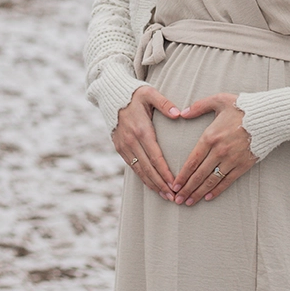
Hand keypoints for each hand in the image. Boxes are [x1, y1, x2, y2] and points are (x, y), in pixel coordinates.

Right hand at [113, 86, 180, 200]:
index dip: (165, 173)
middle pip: (148, 168)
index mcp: (141, 130)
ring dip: (152, 185)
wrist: (111, 94)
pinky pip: (132, 166)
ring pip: (139, 170)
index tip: (175, 184)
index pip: (155, 157)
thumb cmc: (135, 93)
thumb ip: (165, 104)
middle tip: (174, 197)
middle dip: (161, 184)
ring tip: (165, 196)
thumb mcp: (150, 93)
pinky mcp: (119, 148)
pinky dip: (142, 178)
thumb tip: (179, 114)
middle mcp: (131, 141)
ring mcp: (123, 146)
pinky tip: (152, 185)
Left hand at [173, 93, 256, 205]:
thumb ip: (199, 106)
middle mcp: (219, 151)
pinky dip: (217, 190)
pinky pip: (227, 181)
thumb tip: (182, 113)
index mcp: (210, 136)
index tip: (174, 185)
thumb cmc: (243, 107)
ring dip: (199, 193)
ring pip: (211, 180)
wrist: (268, 116)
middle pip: (199, 174)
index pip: (192, 161)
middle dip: (187, 188)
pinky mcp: (243, 165)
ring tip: (189, 202)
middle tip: (177, 199)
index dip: (182, 175)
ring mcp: (232, 159)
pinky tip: (208, 197)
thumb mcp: (219, 100)